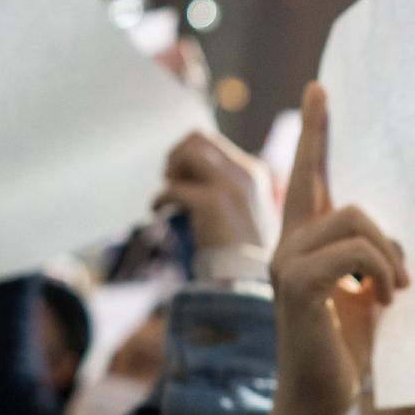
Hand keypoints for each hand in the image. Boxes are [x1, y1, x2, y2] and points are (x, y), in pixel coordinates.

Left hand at [154, 131, 277, 254]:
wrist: (247, 275)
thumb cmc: (243, 248)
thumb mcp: (246, 207)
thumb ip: (227, 185)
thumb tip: (190, 170)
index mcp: (254, 171)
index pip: (212, 142)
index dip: (189, 156)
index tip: (183, 178)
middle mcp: (244, 172)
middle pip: (198, 139)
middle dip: (177, 156)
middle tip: (172, 180)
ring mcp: (229, 186)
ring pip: (187, 154)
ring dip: (171, 173)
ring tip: (170, 195)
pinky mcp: (211, 203)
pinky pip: (171, 188)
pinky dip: (159, 199)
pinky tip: (159, 212)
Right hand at [262, 82, 408, 414]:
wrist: (321, 402)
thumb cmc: (345, 349)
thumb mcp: (365, 292)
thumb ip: (369, 257)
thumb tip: (396, 236)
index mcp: (302, 242)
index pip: (306, 175)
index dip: (315, 131)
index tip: (321, 87)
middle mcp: (286, 245)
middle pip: (341, 194)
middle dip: (384, 234)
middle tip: (398, 281)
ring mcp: (286, 262)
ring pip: (356, 220)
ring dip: (389, 258)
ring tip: (393, 293)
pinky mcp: (296, 284)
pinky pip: (355, 252)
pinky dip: (382, 273)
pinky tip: (384, 301)